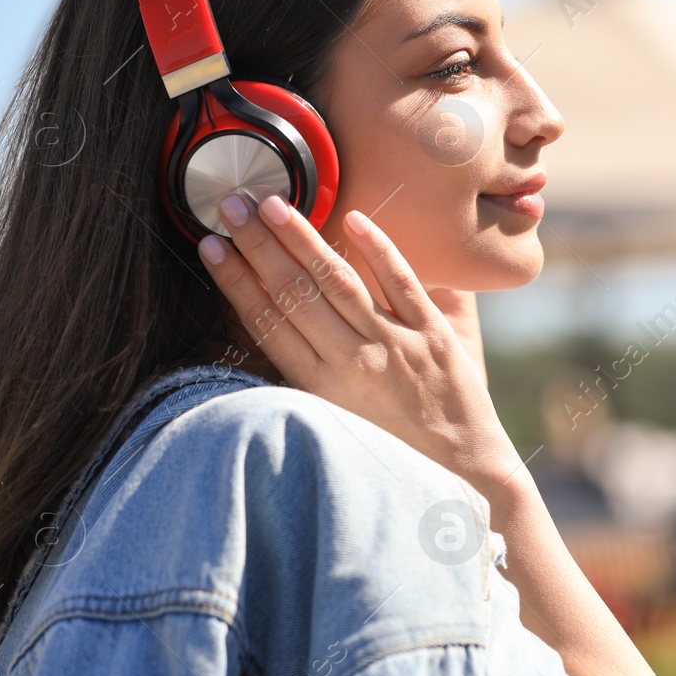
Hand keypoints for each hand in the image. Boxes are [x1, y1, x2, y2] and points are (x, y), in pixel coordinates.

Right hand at [197, 193, 520, 501]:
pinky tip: (354, 219)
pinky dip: (379, 251)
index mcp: (321, 389)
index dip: (235, 281)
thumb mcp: (338, 422)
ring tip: (274, 203)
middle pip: (295, 294)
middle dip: (258, 245)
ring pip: (340, 283)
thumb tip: (268, 324)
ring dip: (302, 239)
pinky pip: (403, 284)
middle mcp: (354, 365)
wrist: (465, 472)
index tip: (210, 245)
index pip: (267, 323)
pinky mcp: (436, 337)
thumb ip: (307, 377)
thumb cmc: (395, 450)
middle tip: (232, 203)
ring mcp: (396, 347)